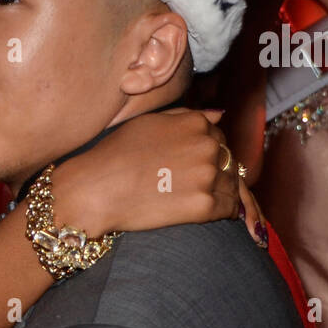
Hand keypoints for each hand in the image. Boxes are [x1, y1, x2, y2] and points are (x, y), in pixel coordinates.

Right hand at [54, 107, 264, 243]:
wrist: (96, 190)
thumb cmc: (115, 154)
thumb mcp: (149, 122)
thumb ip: (185, 116)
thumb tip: (218, 115)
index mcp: (195, 123)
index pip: (218, 135)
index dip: (206, 150)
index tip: (189, 163)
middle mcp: (207, 145)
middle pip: (227, 159)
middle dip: (216, 170)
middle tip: (190, 183)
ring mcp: (207, 176)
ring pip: (231, 184)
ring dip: (220, 191)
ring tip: (195, 198)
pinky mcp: (204, 206)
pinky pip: (229, 209)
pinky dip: (225, 212)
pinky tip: (207, 212)